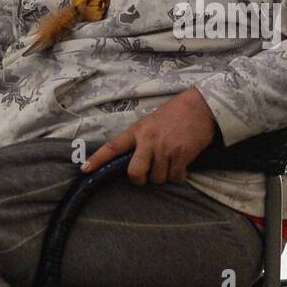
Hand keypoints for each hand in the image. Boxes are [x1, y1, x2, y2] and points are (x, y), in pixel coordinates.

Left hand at [81, 87, 217, 184]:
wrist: (201, 106)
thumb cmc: (174, 114)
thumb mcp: (150, 122)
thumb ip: (139, 140)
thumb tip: (131, 161)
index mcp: (137, 131)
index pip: (112, 147)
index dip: (97, 160)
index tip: (85, 169)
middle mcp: (149, 141)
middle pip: (135, 173)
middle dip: (139, 180)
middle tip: (145, 176)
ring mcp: (165, 149)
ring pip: (157, 178)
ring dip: (162, 177)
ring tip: (168, 163)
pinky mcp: (182, 155)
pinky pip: (175, 177)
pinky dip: (177, 176)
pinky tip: (180, 165)